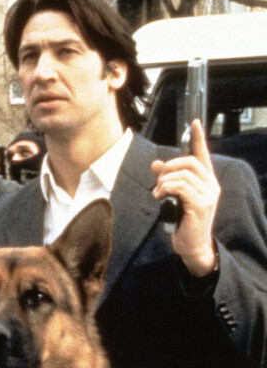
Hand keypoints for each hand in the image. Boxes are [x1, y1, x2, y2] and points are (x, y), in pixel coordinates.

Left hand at [151, 119, 219, 276]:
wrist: (191, 244)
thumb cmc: (182, 220)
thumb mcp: (172, 196)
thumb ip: (166, 179)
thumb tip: (155, 163)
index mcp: (206, 181)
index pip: (203, 155)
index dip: (198, 138)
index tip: (195, 122)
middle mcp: (211, 185)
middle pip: (189, 161)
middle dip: (169, 167)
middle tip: (158, 182)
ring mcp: (208, 195)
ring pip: (182, 174)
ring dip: (164, 181)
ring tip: (157, 193)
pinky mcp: (201, 204)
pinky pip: (180, 186)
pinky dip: (165, 188)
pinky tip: (159, 197)